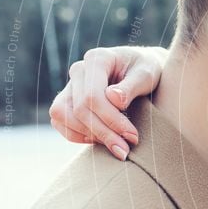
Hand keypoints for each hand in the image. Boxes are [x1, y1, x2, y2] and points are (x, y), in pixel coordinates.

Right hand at [48, 46, 166, 159]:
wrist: (141, 70)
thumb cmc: (146, 70)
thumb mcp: (147, 74)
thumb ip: (132, 85)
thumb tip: (114, 99)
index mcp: (97, 59)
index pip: (93, 96)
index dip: (111, 120)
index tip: (132, 136)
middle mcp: (79, 71)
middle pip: (79, 109)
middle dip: (104, 133)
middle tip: (126, 149)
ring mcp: (70, 86)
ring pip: (63, 116)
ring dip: (89, 137)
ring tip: (116, 147)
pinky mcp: (66, 101)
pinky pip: (60, 122)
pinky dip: (78, 136)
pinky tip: (102, 141)